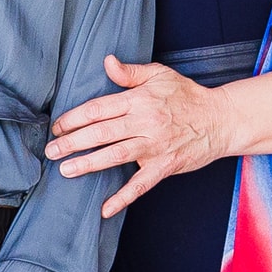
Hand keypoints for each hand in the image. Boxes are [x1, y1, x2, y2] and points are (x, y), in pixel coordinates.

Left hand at [44, 57, 235, 214]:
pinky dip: (123, 198)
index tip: (57, 127)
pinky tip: (105, 209)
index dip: (74, 118)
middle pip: (101, 132)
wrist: (220, 119)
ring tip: (66, 170)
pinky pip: (141, 184)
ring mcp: (154, 146)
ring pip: (115, 155)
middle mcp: (144, 122)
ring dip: (88, 164)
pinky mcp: (164, 166)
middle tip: (51, 151)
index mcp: (139, 100)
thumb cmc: (187, 95)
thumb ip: (130, 72)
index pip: (98, 109)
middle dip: (72, 142)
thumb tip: (107, 62)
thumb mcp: (159, 75)